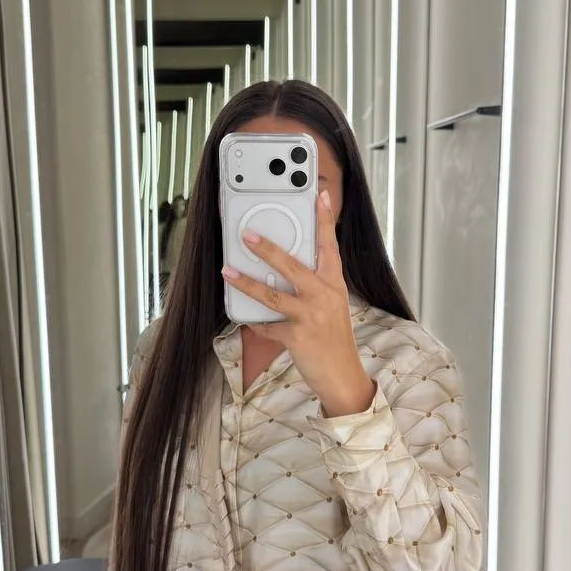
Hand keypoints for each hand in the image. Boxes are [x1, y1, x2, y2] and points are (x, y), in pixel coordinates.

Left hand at [221, 192, 375, 417]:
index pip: (329, 245)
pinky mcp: (297, 336)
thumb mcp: (332, 305)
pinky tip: (244, 319)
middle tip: (247, 235)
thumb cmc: (334, 338)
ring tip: (228, 271)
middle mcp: (324, 296)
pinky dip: (255, 324)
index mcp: (334, 284)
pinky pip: (267, 327)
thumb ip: (315, 284)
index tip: (320, 195)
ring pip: (273, 295)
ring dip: (247, 283)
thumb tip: (284, 267)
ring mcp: (310, 316)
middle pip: (293, 266)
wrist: (342, 375)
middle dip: (268, 249)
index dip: (324, 219)